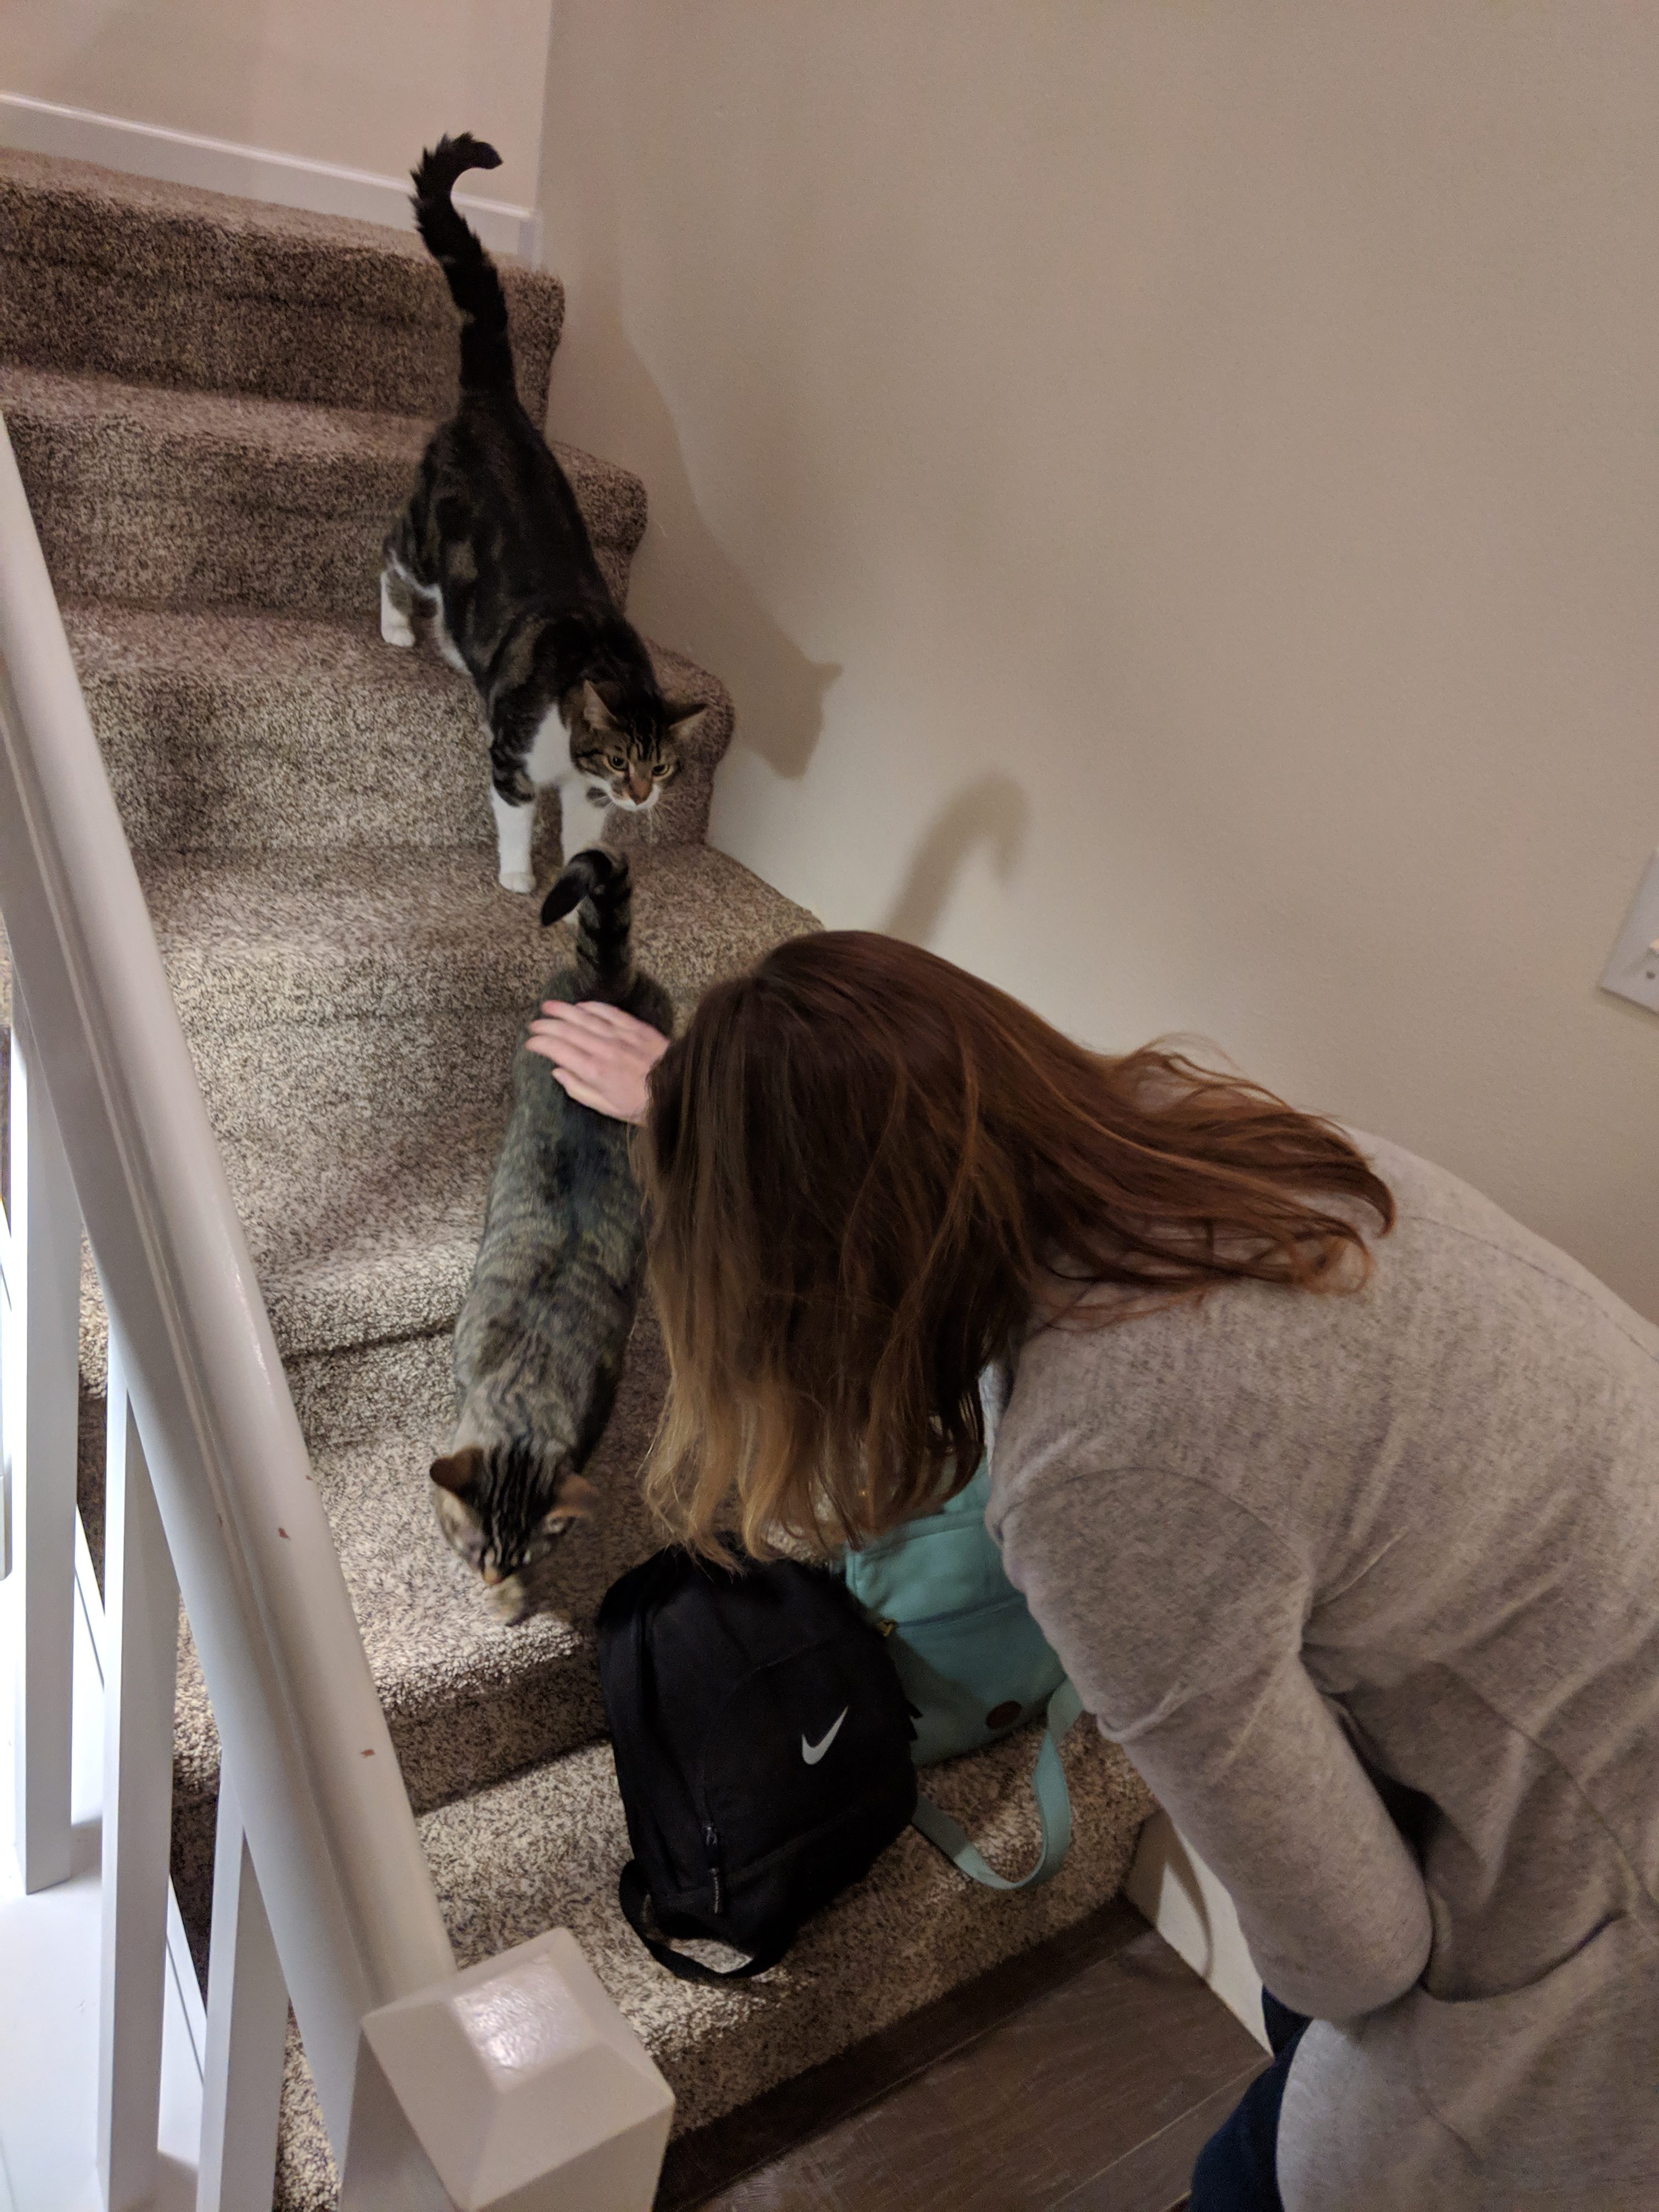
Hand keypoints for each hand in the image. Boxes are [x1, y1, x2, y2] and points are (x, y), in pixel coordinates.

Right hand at [524, 1000, 669, 1121]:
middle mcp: (603, 1049)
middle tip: (533, 1024)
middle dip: (546, 1025)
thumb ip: (579, 1089)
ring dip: (564, 1010)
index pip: (558, 1050)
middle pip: (567, 1030)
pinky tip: (580, 1005)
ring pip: (585, 1017)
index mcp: (594, 1070)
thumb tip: (558, 1072)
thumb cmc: (642, 1104)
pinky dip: (591, 1007)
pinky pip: (608, 1012)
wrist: (679, 1089)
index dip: (540, 1044)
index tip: (530, 1043)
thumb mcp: (607, 1107)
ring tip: (548, 1006)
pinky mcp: (635, 1027)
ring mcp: (619, 1035)